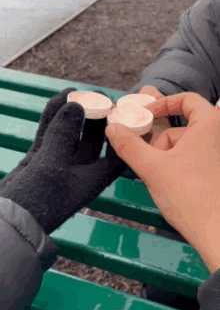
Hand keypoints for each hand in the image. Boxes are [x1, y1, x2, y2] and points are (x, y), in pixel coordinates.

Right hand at [0, 88, 125, 234]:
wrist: (8, 218)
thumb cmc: (38, 198)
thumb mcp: (53, 165)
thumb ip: (63, 134)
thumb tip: (75, 105)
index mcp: (94, 177)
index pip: (117, 154)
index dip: (123, 134)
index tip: (123, 113)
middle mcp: (81, 169)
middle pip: (94, 139)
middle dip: (96, 117)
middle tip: (96, 95)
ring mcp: (60, 162)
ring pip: (71, 133)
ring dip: (73, 113)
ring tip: (74, 91)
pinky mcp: (42, 158)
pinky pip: (51, 133)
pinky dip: (53, 118)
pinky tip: (58, 100)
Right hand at [106, 92, 219, 272]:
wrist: (214, 231)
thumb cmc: (189, 196)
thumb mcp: (152, 167)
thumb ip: (129, 145)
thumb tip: (112, 128)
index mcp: (210, 124)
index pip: (186, 99)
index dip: (162, 105)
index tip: (145, 117)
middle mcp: (219, 135)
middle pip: (180, 128)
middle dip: (161, 144)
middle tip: (151, 162)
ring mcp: (218, 153)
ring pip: (184, 146)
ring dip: (168, 158)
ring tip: (164, 180)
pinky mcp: (215, 169)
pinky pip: (193, 158)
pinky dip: (179, 166)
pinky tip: (174, 185)